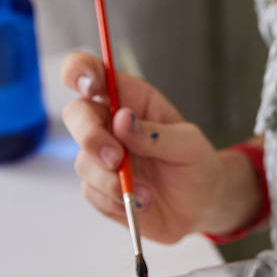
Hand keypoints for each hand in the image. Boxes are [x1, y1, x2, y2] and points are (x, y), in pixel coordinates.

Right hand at [61, 51, 225, 242]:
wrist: (200, 204)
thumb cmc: (196, 163)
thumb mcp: (188, 144)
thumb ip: (155, 133)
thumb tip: (121, 119)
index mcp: (131, 98)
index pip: (92, 72)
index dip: (80, 72)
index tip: (89, 88)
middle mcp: (110, 123)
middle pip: (75, 114)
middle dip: (90, 136)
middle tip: (116, 158)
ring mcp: (101, 156)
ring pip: (83, 160)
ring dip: (111, 181)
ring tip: (146, 193)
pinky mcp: (99, 187)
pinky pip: (92, 192)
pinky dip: (116, 201)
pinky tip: (142, 202)